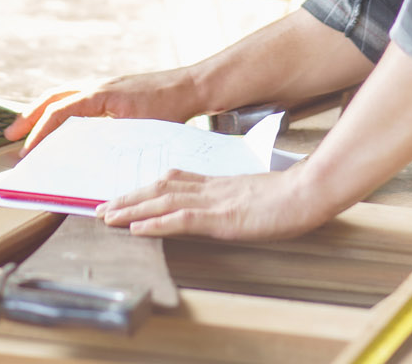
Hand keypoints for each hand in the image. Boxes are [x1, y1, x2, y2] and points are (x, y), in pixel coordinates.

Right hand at [3, 68, 201, 154]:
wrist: (192, 87)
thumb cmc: (171, 107)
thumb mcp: (140, 129)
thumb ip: (113, 142)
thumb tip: (89, 160)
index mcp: (100, 95)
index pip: (60, 112)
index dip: (40, 133)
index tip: (27, 151)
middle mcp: (98, 87)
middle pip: (53, 99)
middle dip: (29, 117)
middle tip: (10, 135)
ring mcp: (104, 87)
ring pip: (63, 96)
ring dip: (43, 112)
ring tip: (27, 128)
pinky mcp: (112, 92)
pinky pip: (78, 98)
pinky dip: (62, 110)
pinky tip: (62, 125)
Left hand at [97, 164, 334, 241]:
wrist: (311, 192)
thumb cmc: (292, 197)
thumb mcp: (257, 195)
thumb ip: (236, 198)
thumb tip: (227, 206)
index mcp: (219, 184)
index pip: (174, 182)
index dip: (146, 188)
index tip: (124, 194)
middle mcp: (211, 189)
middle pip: (160, 188)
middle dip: (128, 198)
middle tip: (101, 207)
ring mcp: (216, 202)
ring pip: (164, 201)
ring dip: (132, 209)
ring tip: (108, 216)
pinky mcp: (223, 217)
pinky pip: (183, 219)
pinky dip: (156, 223)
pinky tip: (138, 228)